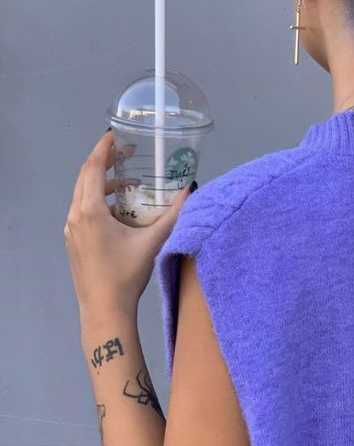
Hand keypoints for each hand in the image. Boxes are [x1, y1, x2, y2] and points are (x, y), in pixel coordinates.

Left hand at [64, 129, 192, 319]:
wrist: (104, 310)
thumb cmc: (126, 274)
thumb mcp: (153, 241)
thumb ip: (174, 213)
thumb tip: (190, 190)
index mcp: (90, 211)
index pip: (91, 168)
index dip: (103, 148)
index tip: (116, 134)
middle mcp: (75, 216)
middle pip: (85, 177)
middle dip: (105, 162)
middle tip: (127, 153)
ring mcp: (71, 230)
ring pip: (83, 195)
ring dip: (104, 183)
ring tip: (130, 184)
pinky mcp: (73, 241)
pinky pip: (83, 210)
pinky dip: (99, 200)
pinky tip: (120, 210)